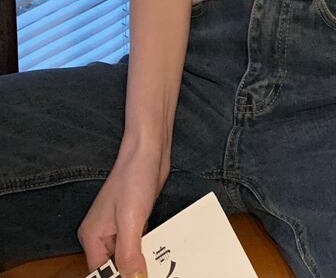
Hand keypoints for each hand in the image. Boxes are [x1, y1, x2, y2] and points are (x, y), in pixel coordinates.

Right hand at [77, 140, 169, 276]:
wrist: (149, 149)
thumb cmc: (134, 178)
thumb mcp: (130, 221)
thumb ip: (128, 254)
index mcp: (93, 237)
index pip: (101, 272)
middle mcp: (103, 234)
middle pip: (115, 265)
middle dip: (133, 271)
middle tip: (155, 272)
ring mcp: (120, 226)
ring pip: (130, 254)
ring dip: (144, 261)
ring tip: (161, 267)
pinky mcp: (136, 218)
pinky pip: (141, 241)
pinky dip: (151, 247)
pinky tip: (164, 251)